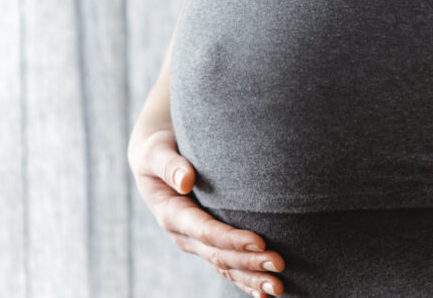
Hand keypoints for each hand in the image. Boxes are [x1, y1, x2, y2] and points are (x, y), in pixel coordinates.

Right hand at [128, 129, 285, 296]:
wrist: (152, 159)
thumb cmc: (156, 149)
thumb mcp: (155, 150)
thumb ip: (169, 164)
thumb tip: (185, 180)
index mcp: (171, 213)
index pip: (205, 230)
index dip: (232, 239)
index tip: (260, 242)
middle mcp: (183, 234)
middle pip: (219, 254)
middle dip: (249, 262)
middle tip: (279, 263)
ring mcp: (194, 242)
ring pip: (224, 266)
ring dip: (251, 277)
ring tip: (278, 286)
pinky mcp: (205, 243)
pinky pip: (225, 267)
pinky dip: (244, 281)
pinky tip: (263, 294)